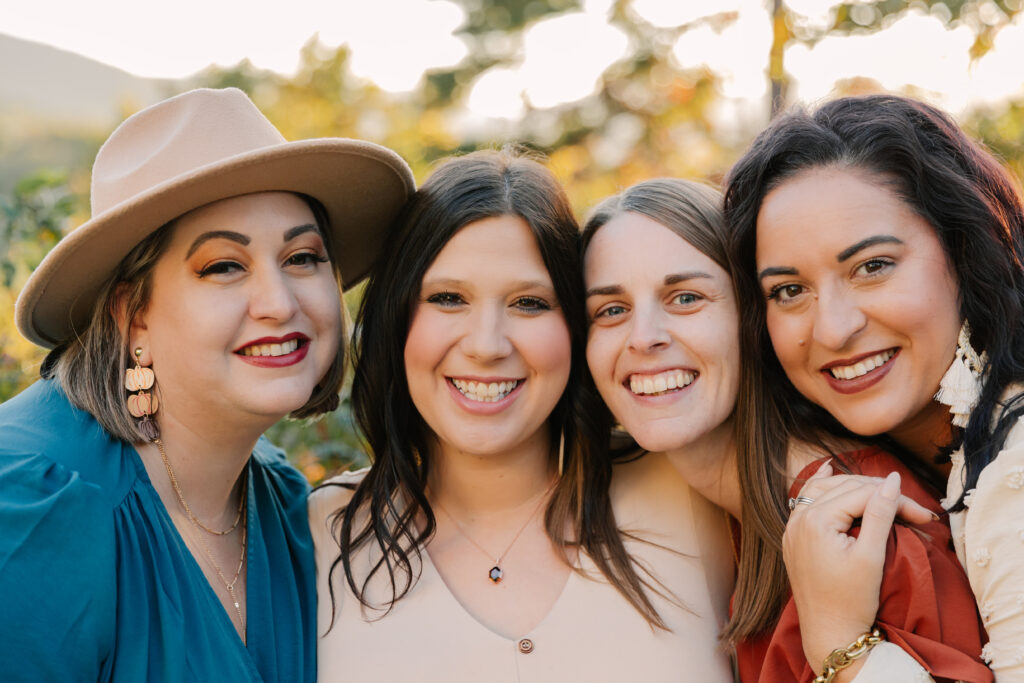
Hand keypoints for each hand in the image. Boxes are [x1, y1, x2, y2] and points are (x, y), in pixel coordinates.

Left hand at [784, 465, 905, 678]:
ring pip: (823, 491)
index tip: (924, 515)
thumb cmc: (851, 601)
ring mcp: (792, 529)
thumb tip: (893, 480)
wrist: (829, 634)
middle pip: (844, 489)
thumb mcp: (871, 557)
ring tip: (883, 490)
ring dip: (853, 488)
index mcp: (815, 521)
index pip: (862, 495)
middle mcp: (798, 520)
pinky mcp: (794, 539)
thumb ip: (880, 514)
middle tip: (914, 511)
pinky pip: (806, 502)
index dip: (896, 501)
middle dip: (880, 495)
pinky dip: (821, 488)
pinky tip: (828, 471)